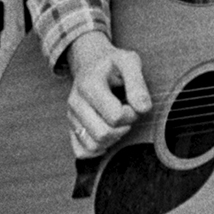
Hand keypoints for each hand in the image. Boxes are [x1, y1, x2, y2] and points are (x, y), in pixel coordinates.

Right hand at [66, 32, 152, 158]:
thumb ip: (138, 84)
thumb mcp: (129, 61)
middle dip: (123, 128)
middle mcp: (75, 102)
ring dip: (113, 139)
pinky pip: (81, 151)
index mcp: (89, 85)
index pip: (115, 116)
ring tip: (118, 123)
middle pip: (103, 133)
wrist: (91, 62)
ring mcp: (71, 116)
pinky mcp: (71, 127)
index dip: (131, 114)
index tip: (134, 104)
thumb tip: (142, 109)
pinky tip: (108, 136)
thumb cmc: (113, 63)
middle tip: (128, 114)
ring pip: (93, 145)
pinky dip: (97, 150)